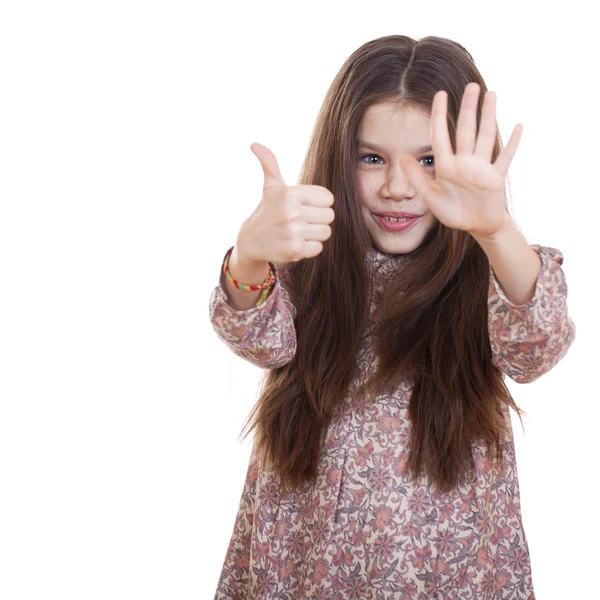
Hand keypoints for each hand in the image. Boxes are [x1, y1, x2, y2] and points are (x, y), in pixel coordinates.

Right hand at [235, 143, 334, 263]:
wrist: (250, 241)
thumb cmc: (266, 210)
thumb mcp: (270, 186)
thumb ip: (269, 164)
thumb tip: (254, 144)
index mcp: (290, 193)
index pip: (328, 198)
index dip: (319, 203)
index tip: (305, 206)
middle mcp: (291, 212)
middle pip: (329, 216)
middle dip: (318, 219)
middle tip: (301, 221)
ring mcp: (293, 233)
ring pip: (326, 232)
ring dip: (315, 234)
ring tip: (299, 232)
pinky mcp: (295, 251)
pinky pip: (319, 248)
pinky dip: (309, 248)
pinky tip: (295, 243)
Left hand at [398, 82, 522, 238]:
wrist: (475, 226)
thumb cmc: (453, 212)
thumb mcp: (431, 197)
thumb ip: (418, 178)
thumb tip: (401, 157)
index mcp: (446, 166)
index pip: (441, 135)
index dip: (440, 115)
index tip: (440, 94)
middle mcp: (464, 162)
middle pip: (466, 129)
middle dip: (469, 108)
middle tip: (472, 85)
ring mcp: (482, 168)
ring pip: (485, 136)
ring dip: (489, 116)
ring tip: (491, 94)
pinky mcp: (496, 177)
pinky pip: (505, 157)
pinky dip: (512, 144)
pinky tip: (518, 126)